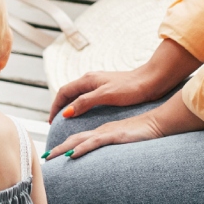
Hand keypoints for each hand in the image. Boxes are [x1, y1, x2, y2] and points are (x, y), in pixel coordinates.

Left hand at [44, 110, 166, 160]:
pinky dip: (82, 148)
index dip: (64, 147)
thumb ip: (114, 149)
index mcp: (102, 133)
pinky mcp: (115, 136)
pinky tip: (73, 154)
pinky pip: (95, 142)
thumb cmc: (144, 134)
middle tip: (44, 158)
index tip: (52, 156)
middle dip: (58, 149)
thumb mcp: (125, 142)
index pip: (78, 140)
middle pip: (74, 139)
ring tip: (51, 156)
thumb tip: (105, 161)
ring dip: (64, 148)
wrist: (158, 123)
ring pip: (80, 140)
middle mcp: (101, 131)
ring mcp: (107, 133)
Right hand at [51, 38, 198, 119]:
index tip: (51, 121)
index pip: (63, 92)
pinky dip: (80, 107)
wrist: (152, 81)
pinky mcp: (108, 91)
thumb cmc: (131, 87)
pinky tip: (84, 116)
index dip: (55, 107)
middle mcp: (91, 81)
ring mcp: (99, 85)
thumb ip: (85, 103)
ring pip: (77, 96)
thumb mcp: (105, 96)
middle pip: (68, 93)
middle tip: (55, 123)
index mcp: (88, 80)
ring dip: (69, 107)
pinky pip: (87, 99)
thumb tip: (66, 113)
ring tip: (66, 121)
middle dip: (59, 107)